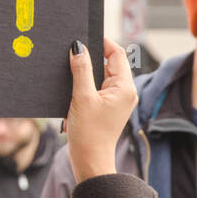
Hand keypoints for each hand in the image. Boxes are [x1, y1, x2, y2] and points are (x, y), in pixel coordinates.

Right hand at [64, 37, 136, 181]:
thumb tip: (78, 47)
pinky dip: (86, 84)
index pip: (117, 54)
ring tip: (71, 71)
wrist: (90, 161)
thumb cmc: (89, 134)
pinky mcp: (108, 108)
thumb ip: (81, 70)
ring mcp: (117, 100)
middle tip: (73, 52)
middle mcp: (125, 92)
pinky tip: (73, 87)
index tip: (84, 36)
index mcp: (125, 87)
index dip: (102, 42)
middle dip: (92, 57)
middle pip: (109, 64)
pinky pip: (98, 88)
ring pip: (102, 76)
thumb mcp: (82, 97)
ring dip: (87, 72)